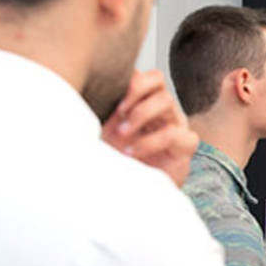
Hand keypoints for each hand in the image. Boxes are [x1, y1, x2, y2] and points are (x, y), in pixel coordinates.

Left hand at [101, 70, 197, 186]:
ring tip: (122, 134)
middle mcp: (163, 109)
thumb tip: (80, 85)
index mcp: (145, 101)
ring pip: (167, 101)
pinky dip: (150, 142)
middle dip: (134, 94)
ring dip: (140, 115)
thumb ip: (102, 108)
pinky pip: (175, 133)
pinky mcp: (185, 147)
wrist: (129, 190)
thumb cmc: (114, 159)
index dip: (131, 78)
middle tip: (117, 113)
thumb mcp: (103, 130)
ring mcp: (177, 125)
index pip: (146, 75)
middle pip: (158, 80)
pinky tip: (133, 152)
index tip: (110, 94)